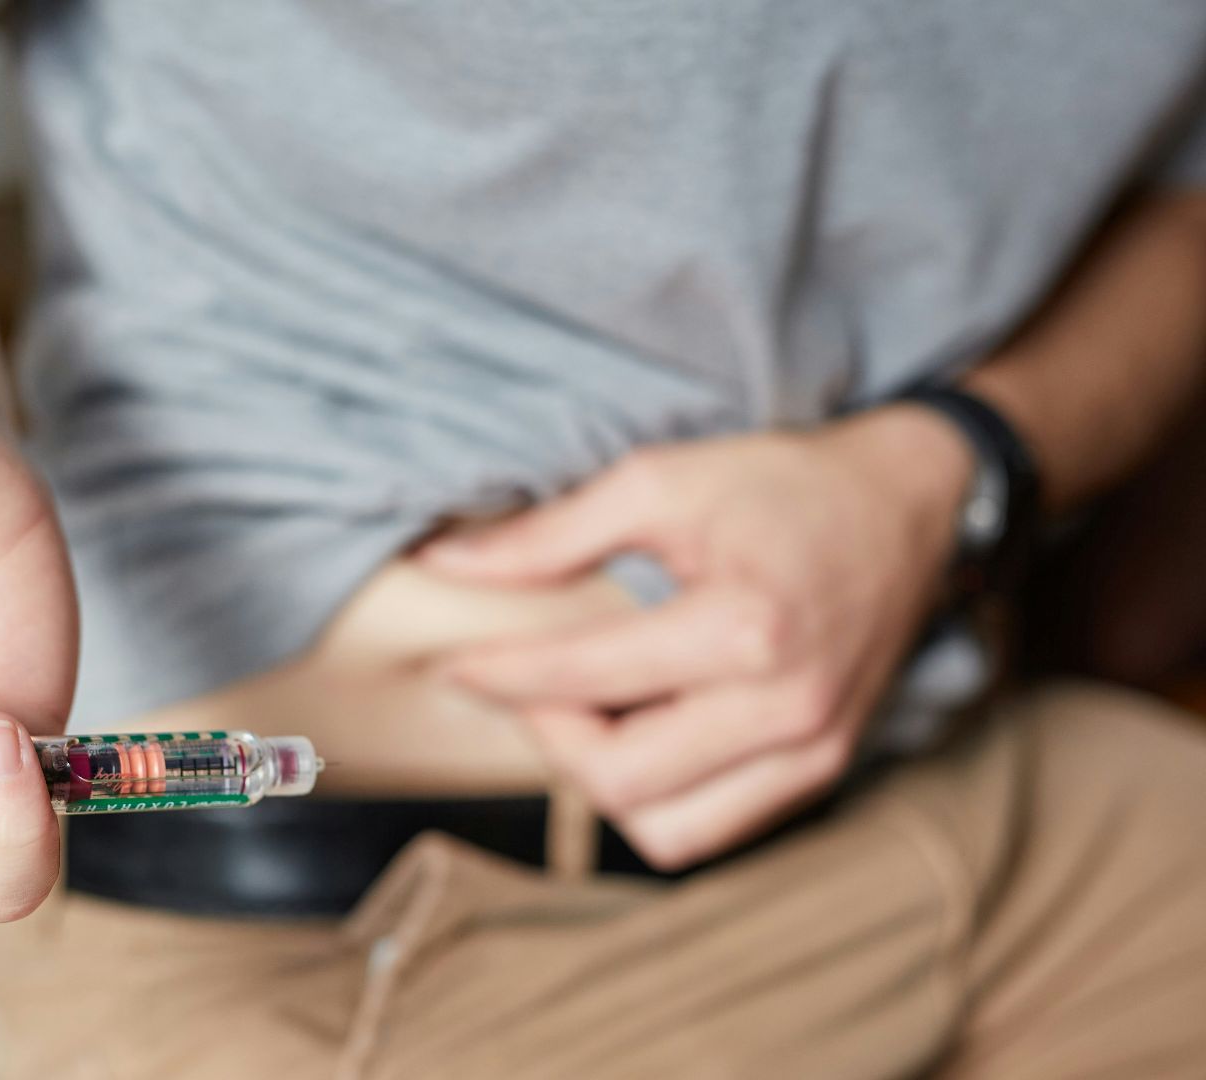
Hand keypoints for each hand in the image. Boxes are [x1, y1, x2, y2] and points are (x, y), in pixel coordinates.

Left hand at [417, 407, 970, 868]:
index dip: (502, 675)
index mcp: (744, 630)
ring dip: (600, 780)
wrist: (908, 504)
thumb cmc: (782, 485)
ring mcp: (813, 753)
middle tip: (525, 682)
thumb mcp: (659, 481)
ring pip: (663, 830)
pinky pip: (711, 829)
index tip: (456, 663)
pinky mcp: (822, 771)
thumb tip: (445, 565)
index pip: (584, 680)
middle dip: (547, 733)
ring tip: (583, 709)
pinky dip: (656, 798)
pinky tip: (638, 731)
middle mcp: (786, 709)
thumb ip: (548, 535)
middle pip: (617, 778)